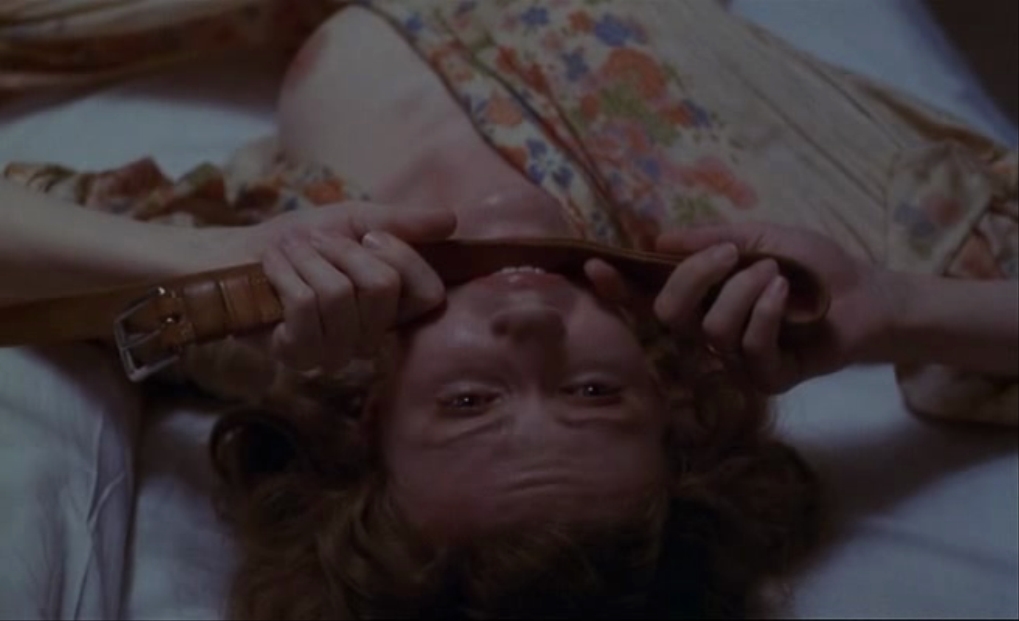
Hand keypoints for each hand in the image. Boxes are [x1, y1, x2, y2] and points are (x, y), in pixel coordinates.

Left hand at [222, 201, 455, 371]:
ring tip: (290, 254)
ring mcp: (334, 354)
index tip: (369, 237)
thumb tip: (452, 220)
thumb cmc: (298, 241)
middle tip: (317, 244)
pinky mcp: (296, 355)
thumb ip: (403, 223)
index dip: (401, 257)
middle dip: (343, 251)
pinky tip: (272, 269)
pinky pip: (305, 304)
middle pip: (383, 288)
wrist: (235, 256)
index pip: (428, 294)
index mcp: (391, 310)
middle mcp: (370, 340)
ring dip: (308, 259)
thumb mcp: (354, 221)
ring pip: (340, 295)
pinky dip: (285, 272)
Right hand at [585, 223, 896, 392]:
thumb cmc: (814, 267)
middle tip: (728, 253)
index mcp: (704, 300)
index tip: (595, 266)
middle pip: (670, 316)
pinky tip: (786, 297)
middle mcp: (710, 335)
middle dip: (693, 278)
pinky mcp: (768, 380)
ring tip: (777, 274)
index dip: (618, 288)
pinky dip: (765, 314)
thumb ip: (712, 238)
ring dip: (743, 291)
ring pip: (711, 330)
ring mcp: (737, 362)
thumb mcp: (761, 238)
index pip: (649, 300)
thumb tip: (658, 241)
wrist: (869, 294)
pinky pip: (749, 349)